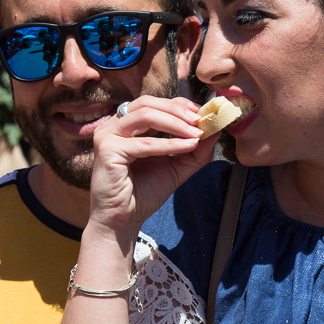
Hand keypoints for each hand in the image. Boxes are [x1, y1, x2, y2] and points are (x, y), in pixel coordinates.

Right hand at [87, 96, 217, 241]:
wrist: (123, 220)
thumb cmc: (144, 193)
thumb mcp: (177, 167)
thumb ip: (195, 149)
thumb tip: (215, 129)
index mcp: (127, 125)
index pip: (154, 103)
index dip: (179, 104)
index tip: (202, 113)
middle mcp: (114, 126)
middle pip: (148, 103)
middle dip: (179, 110)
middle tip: (201, 121)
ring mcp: (107, 135)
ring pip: (145, 116)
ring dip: (176, 123)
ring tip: (197, 133)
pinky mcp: (107, 150)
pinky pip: (144, 143)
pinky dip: (169, 144)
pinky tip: (188, 146)